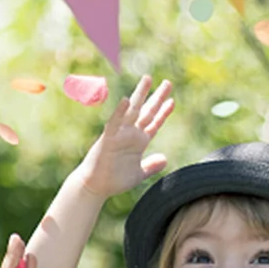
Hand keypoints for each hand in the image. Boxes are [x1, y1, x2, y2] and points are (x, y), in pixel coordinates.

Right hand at [77, 75, 172, 199]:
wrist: (96, 187)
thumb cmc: (114, 181)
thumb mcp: (139, 174)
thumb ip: (151, 166)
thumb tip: (165, 159)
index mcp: (138, 142)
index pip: (153, 123)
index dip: (163, 113)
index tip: (172, 101)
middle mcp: (130, 135)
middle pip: (147, 112)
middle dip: (157, 97)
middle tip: (168, 83)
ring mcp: (120, 135)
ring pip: (132, 111)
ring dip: (140, 95)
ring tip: (148, 79)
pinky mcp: (109, 139)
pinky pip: (115, 123)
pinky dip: (120, 112)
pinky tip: (127, 100)